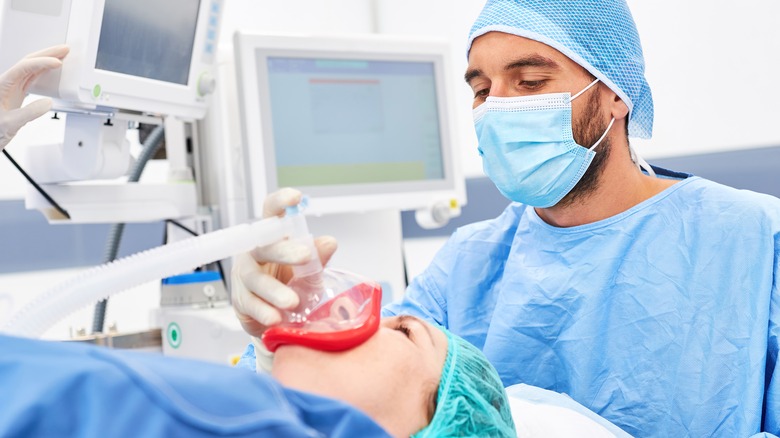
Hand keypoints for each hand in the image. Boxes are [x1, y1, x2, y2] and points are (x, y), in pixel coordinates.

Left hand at [0, 45, 68, 150]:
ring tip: (62, 56)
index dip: (41, 63)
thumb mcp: (10, 123)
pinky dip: (44, 72)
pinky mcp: (16, 94)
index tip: (57, 62)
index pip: (23, 67)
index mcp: (2, 85)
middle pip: (28, 62)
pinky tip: (53, 71)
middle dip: (47, 54)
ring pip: (31, 68)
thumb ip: (29, 113)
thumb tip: (47, 103)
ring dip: (47, 60)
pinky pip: (32, 78)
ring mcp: (12, 88)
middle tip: (64, 49)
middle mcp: (7, 83)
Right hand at [232, 188, 337, 335]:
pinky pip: (250, 304)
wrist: (275, 315)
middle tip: (306, 256)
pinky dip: (264, 311)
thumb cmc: (290, 283)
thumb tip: (329, 242)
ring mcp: (245, 276)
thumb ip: (318, 257)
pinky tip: (276, 318)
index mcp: (272, 238)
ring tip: (293, 301)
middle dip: (284, 251)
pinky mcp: (241, 300)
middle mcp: (255, 253)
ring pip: (254, 278)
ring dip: (274, 290)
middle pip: (263, 245)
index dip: (280, 202)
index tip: (295, 197)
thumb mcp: (308, 270)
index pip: (271, 213)